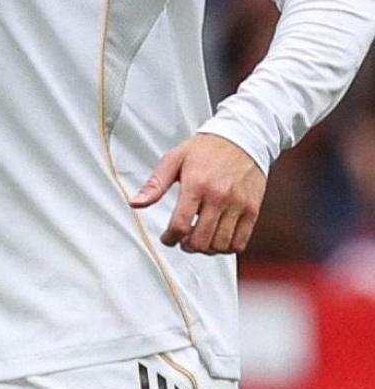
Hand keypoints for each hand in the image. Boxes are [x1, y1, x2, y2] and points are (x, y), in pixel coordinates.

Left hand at [129, 133, 266, 254]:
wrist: (241, 139)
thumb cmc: (205, 150)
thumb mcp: (173, 160)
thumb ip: (154, 185)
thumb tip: (135, 203)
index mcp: (196, 184)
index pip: (180, 225)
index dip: (170, 238)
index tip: (167, 238)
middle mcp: (219, 196)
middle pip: (200, 240)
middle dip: (186, 246)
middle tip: (182, 240)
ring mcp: (238, 205)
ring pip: (220, 245)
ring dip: (206, 249)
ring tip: (199, 239)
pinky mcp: (253, 210)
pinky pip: (240, 242)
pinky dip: (226, 247)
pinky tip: (217, 238)